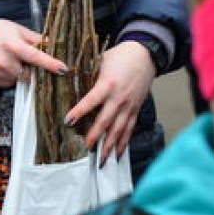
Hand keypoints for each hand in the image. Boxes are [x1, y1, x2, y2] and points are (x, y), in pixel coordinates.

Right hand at [0, 19, 68, 87]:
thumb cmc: (3, 32)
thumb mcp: (22, 31)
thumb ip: (39, 40)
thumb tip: (57, 46)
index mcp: (13, 46)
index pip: (35, 57)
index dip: (50, 64)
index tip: (63, 69)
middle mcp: (4, 61)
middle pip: (30, 74)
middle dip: (35, 69)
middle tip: (30, 60)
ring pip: (21, 80)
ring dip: (24, 73)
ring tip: (18, 61)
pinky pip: (11, 83)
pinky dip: (14, 76)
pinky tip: (10, 66)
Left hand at [65, 41, 154, 163]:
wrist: (146, 54)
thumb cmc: (121, 56)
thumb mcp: (101, 61)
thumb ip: (87, 74)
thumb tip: (67, 82)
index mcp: (108, 84)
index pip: (91, 100)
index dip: (79, 111)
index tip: (67, 121)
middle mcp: (119, 98)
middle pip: (106, 120)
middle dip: (95, 136)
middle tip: (85, 149)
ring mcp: (129, 105)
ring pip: (118, 129)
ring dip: (110, 145)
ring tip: (101, 160)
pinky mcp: (136, 109)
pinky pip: (129, 128)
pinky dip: (123, 142)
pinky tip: (117, 154)